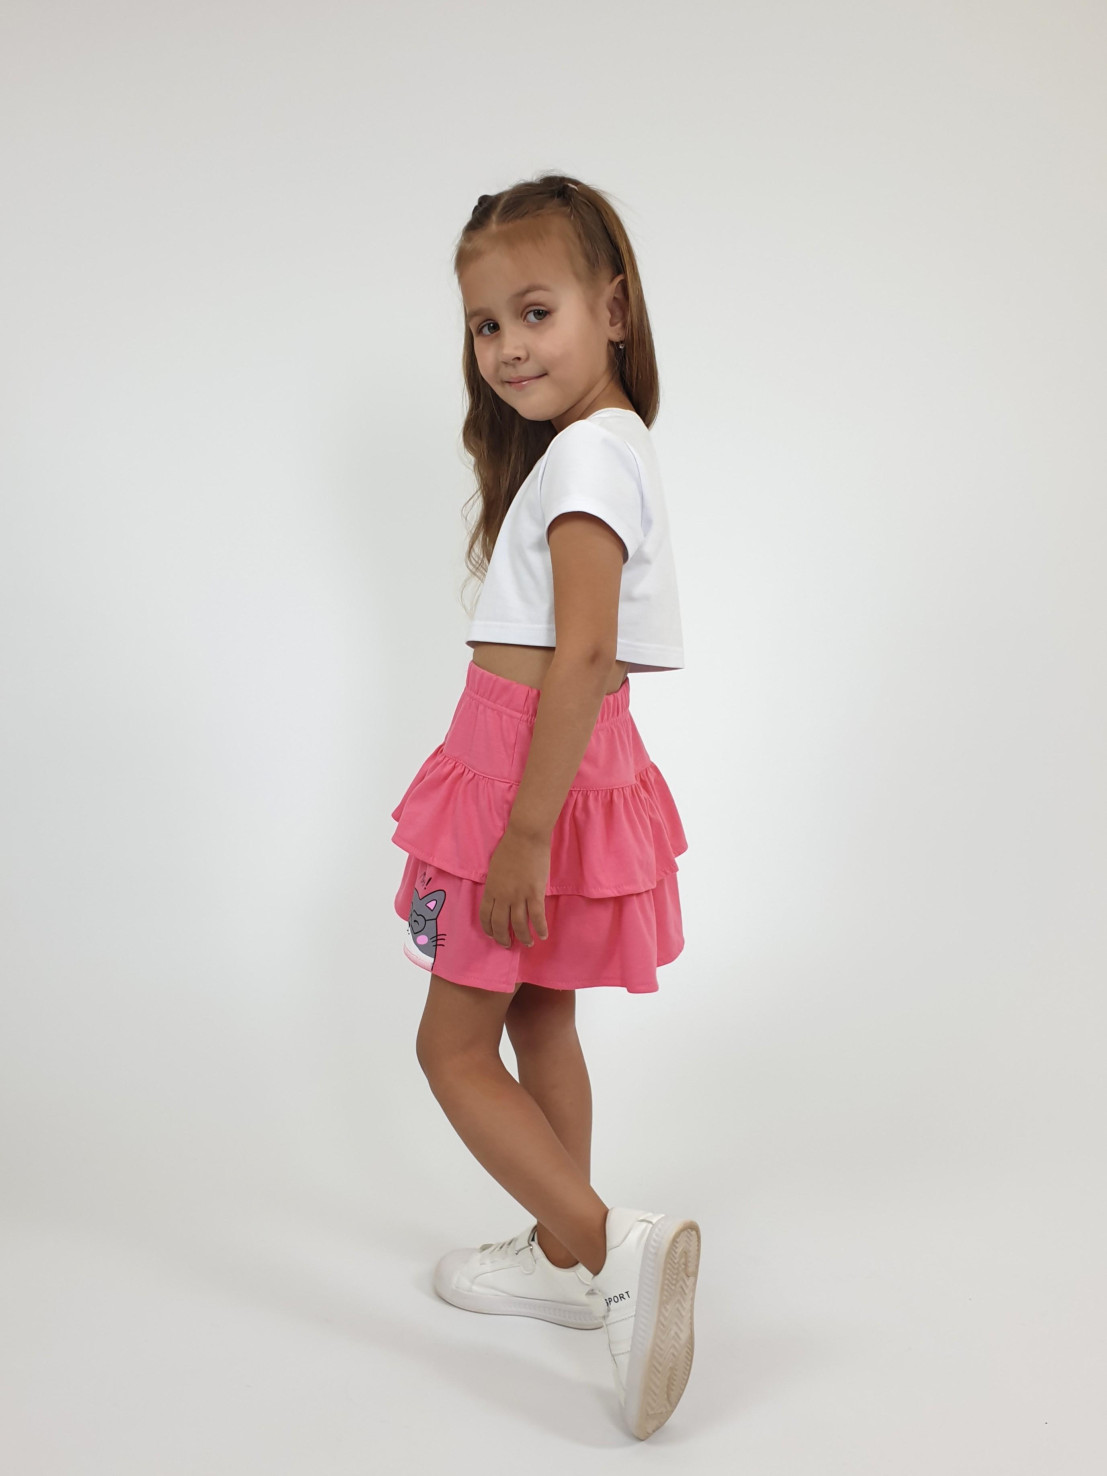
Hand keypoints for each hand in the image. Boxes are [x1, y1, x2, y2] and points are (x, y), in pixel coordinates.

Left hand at [479, 824, 550, 948]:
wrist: (525, 836)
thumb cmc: (509, 847)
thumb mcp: (495, 868)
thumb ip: (495, 885)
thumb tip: (499, 896)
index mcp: (490, 889)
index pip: (485, 915)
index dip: (489, 929)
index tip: (493, 935)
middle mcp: (502, 896)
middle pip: (500, 924)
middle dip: (503, 938)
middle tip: (508, 945)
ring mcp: (519, 895)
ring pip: (519, 924)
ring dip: (523, 937)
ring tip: (527, 943)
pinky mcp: (535, 893)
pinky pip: (537, 916)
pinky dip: (540, 928)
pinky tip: (542, 935)